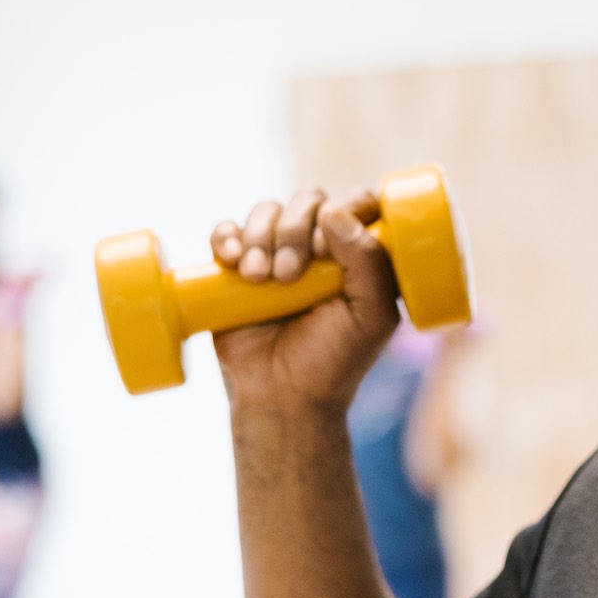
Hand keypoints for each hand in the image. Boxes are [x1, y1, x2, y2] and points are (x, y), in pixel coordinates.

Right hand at [208, 188, 399, 414]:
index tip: (328, 248)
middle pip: (308, 200)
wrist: (280, 396)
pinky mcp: (235, 268)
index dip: (342, 211)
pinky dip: (226, 237)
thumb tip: (333, 212)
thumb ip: (370, 263)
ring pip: (267, 210)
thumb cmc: (332, 361)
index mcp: (357, 255)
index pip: (355, 202)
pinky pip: (226, 230)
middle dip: (295, 230)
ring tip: (260, 279)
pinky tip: (233, 262)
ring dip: (260, 237)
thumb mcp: (371, 317)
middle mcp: (318, 247)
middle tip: (290, 275)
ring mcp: (275, 254)